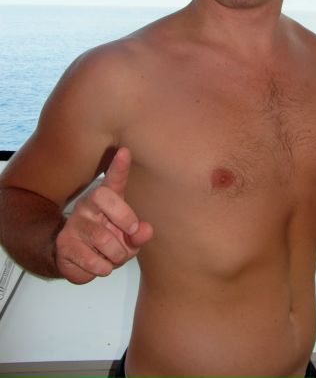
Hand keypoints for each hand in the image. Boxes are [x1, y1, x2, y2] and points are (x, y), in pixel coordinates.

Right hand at [55, 148, 152, 283]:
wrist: (74, 260)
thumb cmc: (107, 241)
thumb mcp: (127, 237)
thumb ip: (138, 234)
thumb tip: (145, 230)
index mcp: (107, 198)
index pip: (113, 179)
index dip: (119, 166)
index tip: (124, 151)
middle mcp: (89, 204)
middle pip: (104, 196)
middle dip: (124, 218)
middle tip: (130, 234)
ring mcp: (74, 222)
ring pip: (103, 237)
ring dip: (117, 256)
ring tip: (115, 258)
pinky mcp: (65, 243)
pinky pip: (92, 260)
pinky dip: (103, 268)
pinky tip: (100, 265)